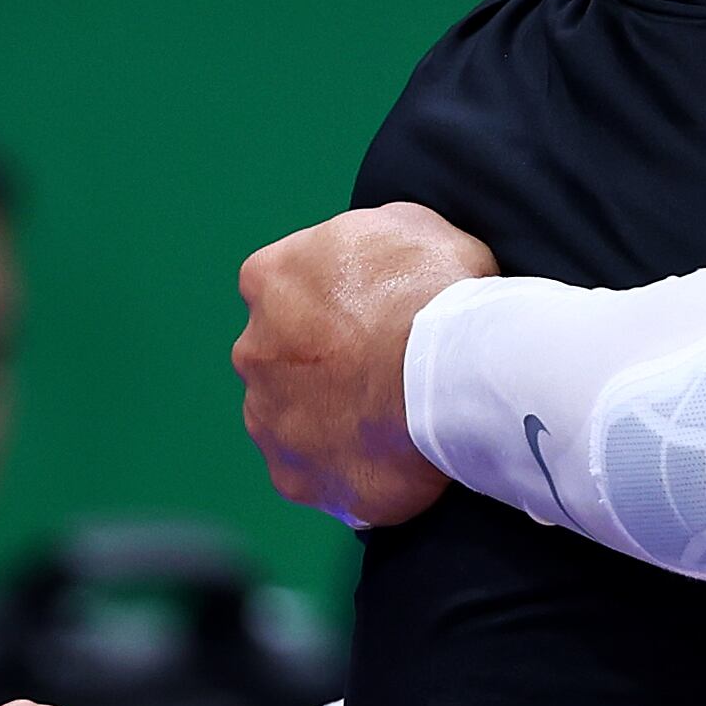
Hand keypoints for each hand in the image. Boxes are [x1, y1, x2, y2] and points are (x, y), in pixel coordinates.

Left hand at [234, 203, 498, 526]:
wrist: (452, 375)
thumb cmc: (437, 292)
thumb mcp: (411, 225)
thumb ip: (371, 242)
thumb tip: (375, 256)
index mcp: (271, 279)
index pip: (285, 285)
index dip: (333, 300)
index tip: (372, 313)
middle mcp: (252, 350)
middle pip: (282, 356)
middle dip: (323, 363)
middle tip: (385, 368)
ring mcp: (269, 421)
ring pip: (293, 418)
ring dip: (331, 417)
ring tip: (394, 419)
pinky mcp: (296, 479)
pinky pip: (317, 474)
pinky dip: (348, 469)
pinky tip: (392, 459)